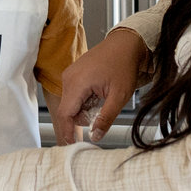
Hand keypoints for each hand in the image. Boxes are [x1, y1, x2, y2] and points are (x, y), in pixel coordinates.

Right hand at [54, 28, 147, 144]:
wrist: (125, 44)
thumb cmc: (123, 65)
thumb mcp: (119, 96)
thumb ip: (105, 118)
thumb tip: (95, 136)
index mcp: (77, 83)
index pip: (65, 115)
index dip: (68, 132)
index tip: (72, 146)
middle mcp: (69, 78)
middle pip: (68, 110)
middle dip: (83, 118)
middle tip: (102, 112)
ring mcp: (70, 74)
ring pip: (71, 103)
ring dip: (85, 109)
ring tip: (103, 100)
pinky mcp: (74, 74)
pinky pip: (74, 94)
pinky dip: (85, 100)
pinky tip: (99, 94)